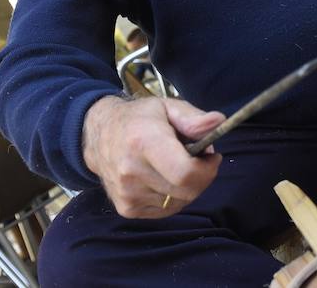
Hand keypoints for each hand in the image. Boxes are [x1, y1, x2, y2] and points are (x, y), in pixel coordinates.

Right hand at [82, 95, 224, 218]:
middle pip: (186, 191)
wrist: (98, 134)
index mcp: (143, 142)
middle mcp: (131, 172)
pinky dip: (174, 196)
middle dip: (202, 176)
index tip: (212, 156)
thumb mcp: (167, 107)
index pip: (184, 173)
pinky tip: (165, 177)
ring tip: (176, 164)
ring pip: (179, 201)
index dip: (207, 169)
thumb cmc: (139, 118)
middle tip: (198, 158)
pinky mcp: (127, 209)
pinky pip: (166, 209)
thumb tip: (218, 122)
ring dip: (187, 186)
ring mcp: (127, 194)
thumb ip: (193, 117)